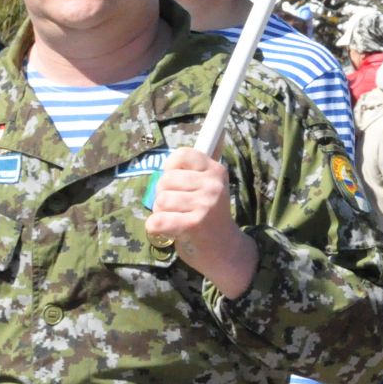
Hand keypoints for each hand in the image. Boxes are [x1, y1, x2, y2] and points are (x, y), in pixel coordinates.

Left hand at [144, 148, 256, 298]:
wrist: (226, 252)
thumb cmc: (210, 218)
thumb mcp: (211, 187)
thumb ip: (204, 165)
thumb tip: (219, 130)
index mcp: (216, 171)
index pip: (181, 155)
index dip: (171, 171)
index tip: (179, 186)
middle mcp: (213, 184)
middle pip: (165, 180)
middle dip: (164, 197)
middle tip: (179, 209)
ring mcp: (205, 204)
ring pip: (160, 201)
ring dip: (162, 214)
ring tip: (177, 220)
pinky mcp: (194, 224)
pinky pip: (157, 220)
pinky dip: (156, 229)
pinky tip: (169, 231)